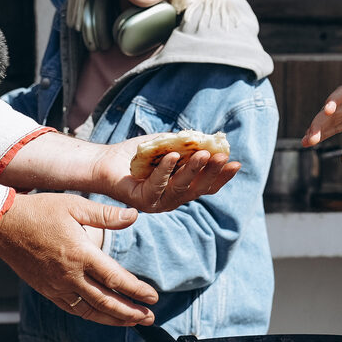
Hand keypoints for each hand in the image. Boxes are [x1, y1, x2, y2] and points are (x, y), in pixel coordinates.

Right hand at [0, 192, 157, 325]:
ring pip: (90, 311)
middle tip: (149, 317)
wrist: (3, 226)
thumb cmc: (39, 212)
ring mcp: (57, 286)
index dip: (137, 290)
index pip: (116, 279)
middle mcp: (70, 275)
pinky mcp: (47, 290)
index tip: (153, 297)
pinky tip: (101, 315)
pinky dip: (90, 315)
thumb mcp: (75, 206)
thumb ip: (106, 215)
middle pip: (106, 302)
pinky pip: (72, 309)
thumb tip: (134, 216)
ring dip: (113, 319)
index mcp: (81, 254)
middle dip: (130, 312)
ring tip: (132, 322)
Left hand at [96, 139, 240, 212]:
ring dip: (194, 170)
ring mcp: (157, 202)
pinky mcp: (141, 200)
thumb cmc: (139, 154)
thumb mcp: (168, 145)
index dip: (222, 177)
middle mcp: (172, 199)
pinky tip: (173, 155)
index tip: (236, 163)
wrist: (106, 160)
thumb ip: (187, 145)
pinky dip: (166, 169)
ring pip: (180, 188)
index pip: (207, 186)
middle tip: (223, 156)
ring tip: (204, 154)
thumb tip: (209, 139)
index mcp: (181, 189)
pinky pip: (157, 185)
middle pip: (198, 189)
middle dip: (213, 172)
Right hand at [303, 68, 341, 146]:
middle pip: (332, 108)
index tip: (327, 107)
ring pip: (329, 119)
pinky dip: (323, 134)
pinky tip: (309, 143)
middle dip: (320, 121)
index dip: (336, 98)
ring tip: (304, 143)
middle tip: (309, 137)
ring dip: (317, 129)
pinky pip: (334, 126)